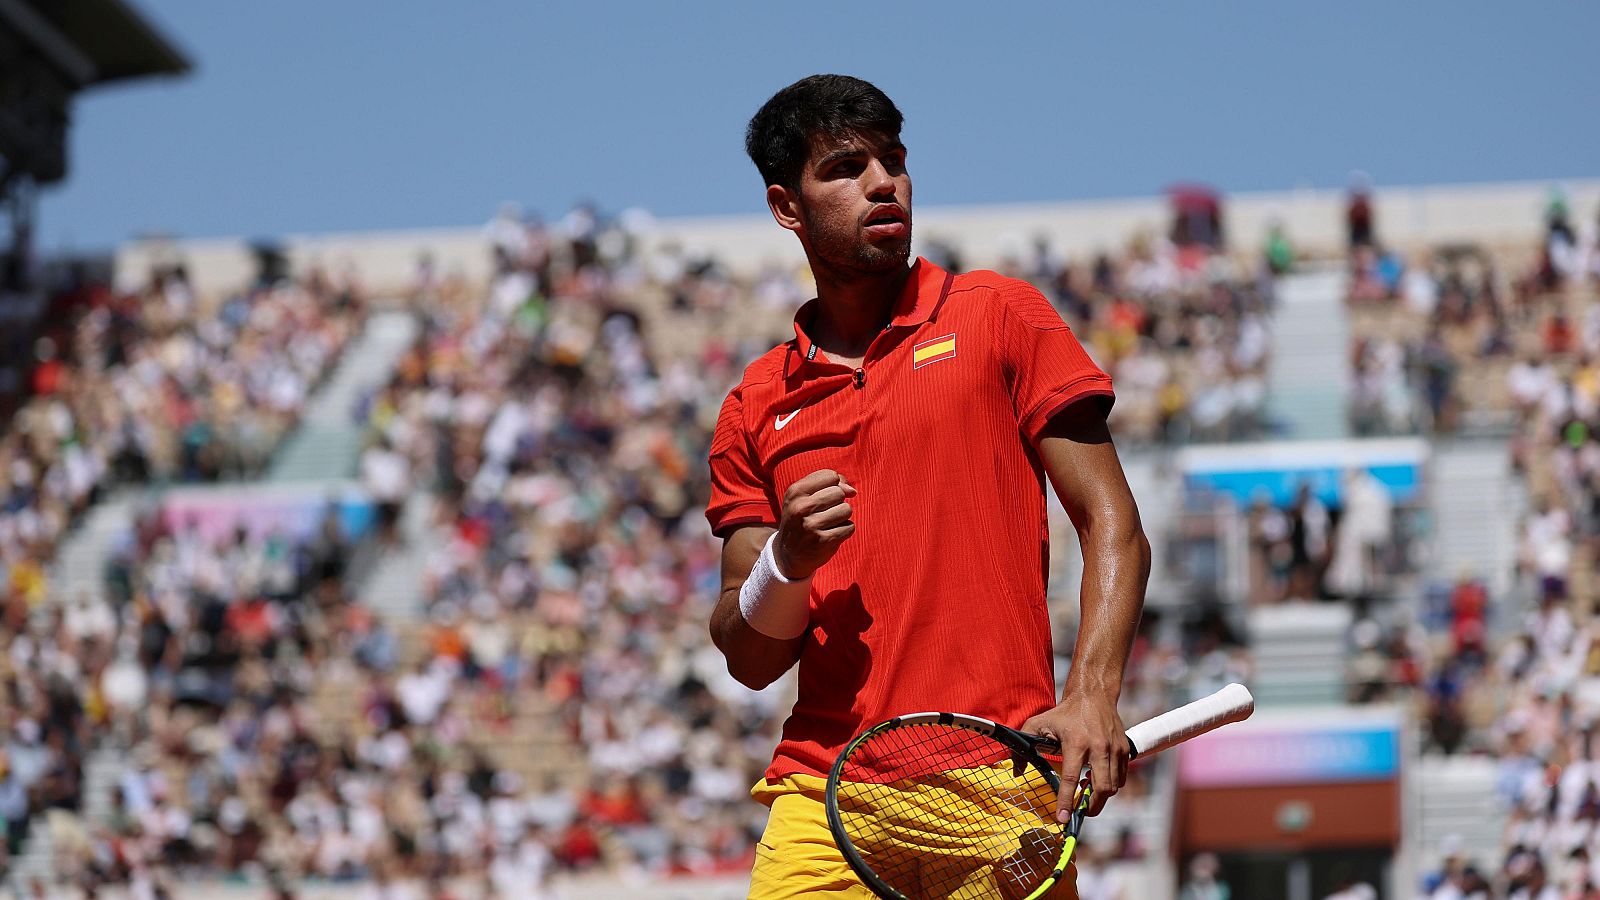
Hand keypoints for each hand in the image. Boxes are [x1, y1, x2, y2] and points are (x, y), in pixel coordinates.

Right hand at [775, 469, 856, 578]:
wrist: (788, 554)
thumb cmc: (802, 519)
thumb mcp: (805, 497)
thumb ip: (830, 485)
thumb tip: (852, 491)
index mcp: (795, 492)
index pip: (830, 476)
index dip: (833, 485)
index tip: (823, 496)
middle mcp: (801, 507)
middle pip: (839, 492)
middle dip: (837, 502)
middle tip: (822, 513)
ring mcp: (811, 525)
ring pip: (846, 509)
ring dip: (841, 517)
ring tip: (827, 524)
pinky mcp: (823, 541)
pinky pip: (849, 527)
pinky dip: (844, 531)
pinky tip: (830, 535)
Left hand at [1021, 693, 1126, 818]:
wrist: (1094, 695)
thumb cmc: (1065, 712)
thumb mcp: (1039, 723)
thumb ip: (1024, 745)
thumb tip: (1016, 771)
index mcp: (1076, 742)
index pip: (1071, 778)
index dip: (1066, 801)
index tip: (1062, 818)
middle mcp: (1099, 747)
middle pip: (1102, 788)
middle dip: (1092, 807)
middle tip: (1081, 812)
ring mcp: (1115, 749)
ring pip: (1113, 786)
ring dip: (1101, 796)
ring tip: (1087, 792)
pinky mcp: (1125, 750)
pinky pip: (1121, 778)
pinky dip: (1111, 785)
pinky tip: (1097, 779)